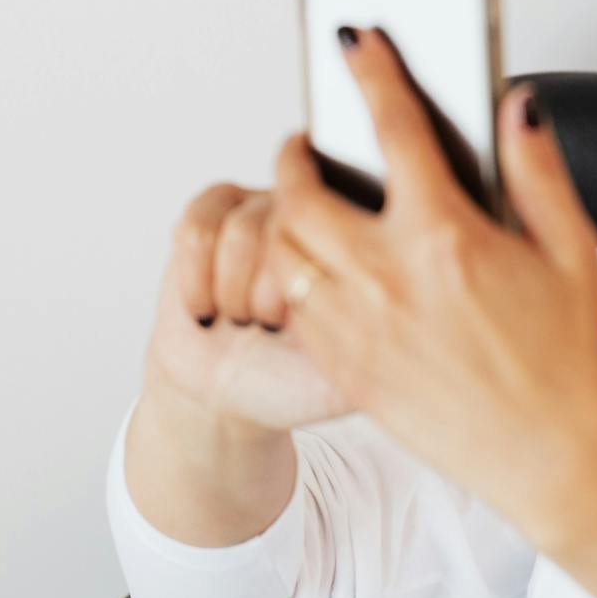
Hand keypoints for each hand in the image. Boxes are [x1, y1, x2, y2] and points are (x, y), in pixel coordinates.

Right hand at [142, 183, 354, 432]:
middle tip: (267, 328)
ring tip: (242, 320)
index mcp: (362, 249)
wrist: (228, 390)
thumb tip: (400, 332)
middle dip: (266, 294)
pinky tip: (207, 310)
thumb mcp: (348, 374)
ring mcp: (266, 207)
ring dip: (233, 291)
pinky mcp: (214, 211)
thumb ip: (379, 347)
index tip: (294, 330)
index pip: (345, 240)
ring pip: (241, 230)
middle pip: (291, 228)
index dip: (305, 295)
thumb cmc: (294, 382)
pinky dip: (196, 280)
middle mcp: (320, 216)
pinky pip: (197, 229)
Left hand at [263, 25, 596, 541]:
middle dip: (295, 157)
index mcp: (446, 236)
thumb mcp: (570, 248)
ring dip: (285, 217)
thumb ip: (536, 169)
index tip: (357, 43)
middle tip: (307, 145)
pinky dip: (292, 276)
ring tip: (305, 205)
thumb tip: (517, 106)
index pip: (395, 129)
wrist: (551, 452)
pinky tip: (320, 270)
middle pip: (301, 191)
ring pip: (282, 248)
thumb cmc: (567, 355)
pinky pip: (291, 305)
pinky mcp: (343, 367)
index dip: (372, 74)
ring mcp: (355, 325)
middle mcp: (386, 276)